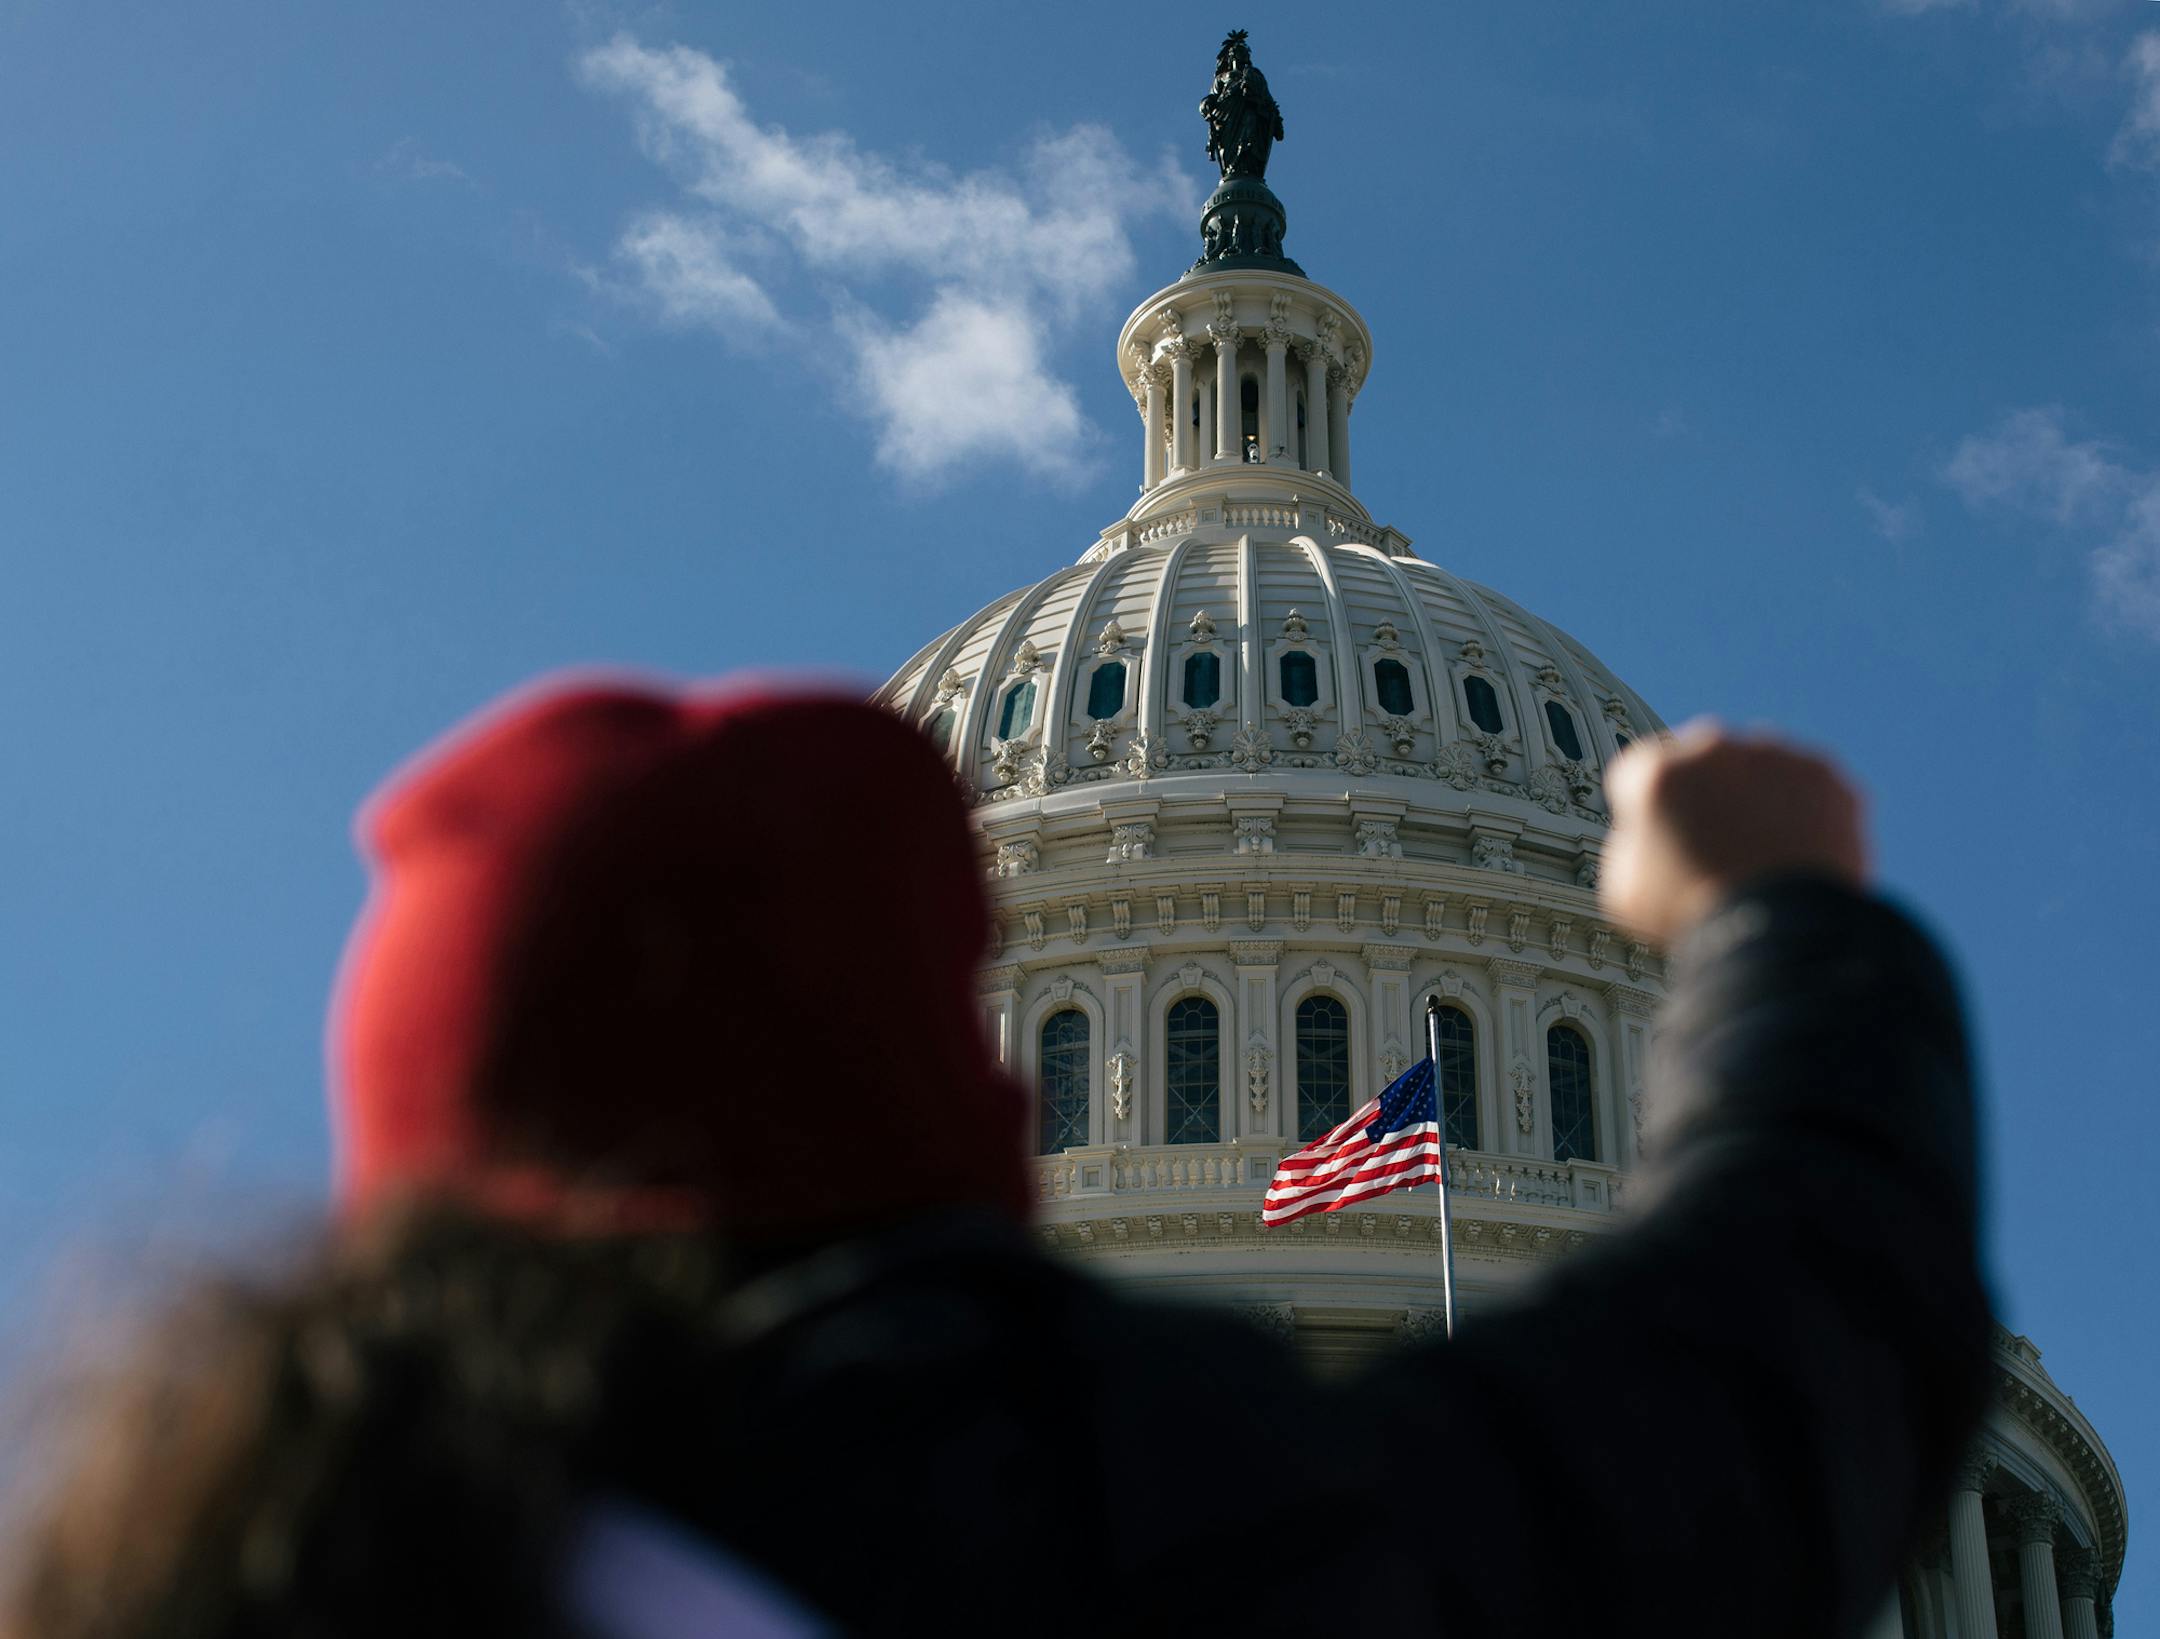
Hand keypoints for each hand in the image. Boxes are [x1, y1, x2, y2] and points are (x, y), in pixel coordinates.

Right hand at [1600, 721, 1869, 946]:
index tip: (1662, 831)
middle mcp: (1714, 750)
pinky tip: (1793, 849)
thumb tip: (1649, 833)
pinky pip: (1805, 784)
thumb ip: (1631, 844)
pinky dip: (1802, 809)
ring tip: (1762, 851)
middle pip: (1702, 760)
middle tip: (1717, 841)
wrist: (1782, 936)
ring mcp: (1775, 758)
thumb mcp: (1626, 888)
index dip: (1648, 807)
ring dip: (1755, 795)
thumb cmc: (1698, 919)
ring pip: (1758, 766)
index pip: (1640, 772)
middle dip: (1706, 792)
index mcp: (1658, 774)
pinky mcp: (1824, 775)